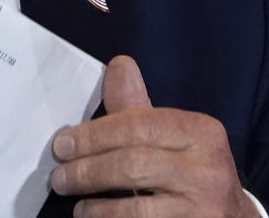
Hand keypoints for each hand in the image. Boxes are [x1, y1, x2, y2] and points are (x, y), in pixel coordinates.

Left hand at [50, 56, 258, 216]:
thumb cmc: (191, 171)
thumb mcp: (170, 135)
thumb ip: (138, 106)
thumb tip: (119, 65)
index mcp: (201, 131)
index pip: (137, 125)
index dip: (93, 135)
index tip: (62, 144)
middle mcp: (208, 168)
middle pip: (134, 164)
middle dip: (89, 170)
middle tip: (60, 177)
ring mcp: (205, 208)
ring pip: (137, 208)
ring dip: (98, 206)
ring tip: (78, 205)